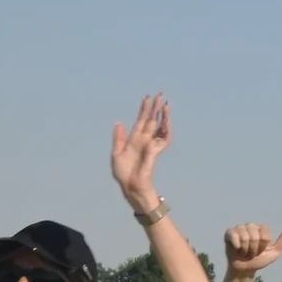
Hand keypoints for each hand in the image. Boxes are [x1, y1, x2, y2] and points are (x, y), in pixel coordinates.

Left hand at [111, 94, 170, 210]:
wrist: (131, 187)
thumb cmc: (124, 174)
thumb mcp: (116, 154)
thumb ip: (118, 138)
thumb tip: (119, 122)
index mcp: (134, 140)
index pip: (140, 121)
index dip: (143, 109)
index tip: (147, 98)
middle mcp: (144, 141)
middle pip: (151, 121)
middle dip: (155, 108)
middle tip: (160, 95)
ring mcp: (150, 146)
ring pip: (159, 127)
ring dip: (163, 116)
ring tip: (165, 105)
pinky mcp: (154, 152)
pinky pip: (162, 139)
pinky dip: (164, 130)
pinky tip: (164, 121)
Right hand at [224, 222, 281, 280]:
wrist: (244, 269)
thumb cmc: (259, 260)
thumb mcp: (274, 253)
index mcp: (261, 229)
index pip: (264, 235)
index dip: (262, 246)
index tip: (260, 251)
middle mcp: (250, 226)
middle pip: (255, 236)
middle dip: (254, 249)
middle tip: (251, 253)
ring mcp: (239, 228)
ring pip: (244, 237)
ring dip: (245, 249)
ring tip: (244, 252)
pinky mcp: (229, 233)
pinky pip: (234, 236)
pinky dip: (237, 246)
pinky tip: (236, 249)